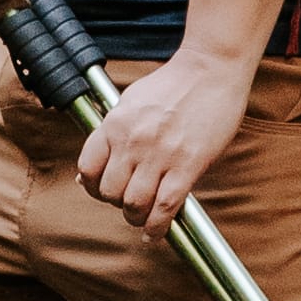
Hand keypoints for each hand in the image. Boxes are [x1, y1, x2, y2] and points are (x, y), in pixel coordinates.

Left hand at [80, 50, 249, 234]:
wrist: (211, 68)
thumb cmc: (173, 84)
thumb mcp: (131, 101)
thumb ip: (111, 132)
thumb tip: (89, 170)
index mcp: (115, 124)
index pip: (88, 169)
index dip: (93, 187)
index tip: (104, 190)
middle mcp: (132, 141)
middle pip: (110, 193)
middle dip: (117, 203)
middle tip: (130, 202)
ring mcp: (159, 155)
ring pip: (134, 205)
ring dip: (137, 218)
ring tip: (144, 217)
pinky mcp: (187, 165)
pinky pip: (164, 208)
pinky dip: (158, 227)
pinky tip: (156, 231)